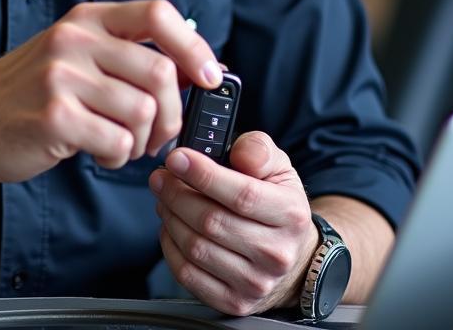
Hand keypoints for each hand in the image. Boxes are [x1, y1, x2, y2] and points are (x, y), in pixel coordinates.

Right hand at [0, 0, 221, 183]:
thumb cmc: (27, 93)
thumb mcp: (73, 54)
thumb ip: (125, 54)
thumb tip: (200, 68)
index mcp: (86, 19)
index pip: (158, 14)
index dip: (194, 46)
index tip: (209, 77)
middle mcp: (75, 39)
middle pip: (160, 72)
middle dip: (172, 114)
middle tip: (158, 134)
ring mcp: (62, 77)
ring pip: (143, 112)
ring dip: (142, 141)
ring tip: (118, 143)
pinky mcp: (54, 117)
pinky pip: (118, 143)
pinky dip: (118, 158)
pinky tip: (97, 153)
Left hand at [149, 132, 317, 316]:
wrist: (292, 256)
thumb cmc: (276, 203)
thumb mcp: (277, 166)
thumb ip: (259, 150)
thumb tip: (240, 154)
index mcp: (290, 215)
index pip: (241, 195)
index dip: (203, 175)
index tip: (176, 158)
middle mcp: (276, 253)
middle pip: (211, 221)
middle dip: (176, 193)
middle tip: (161, 177)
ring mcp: (255, 283)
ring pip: (196, 247)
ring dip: (170, 217)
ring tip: (164, 198)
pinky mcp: (234, 302)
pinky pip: (188, 274)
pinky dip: (170, 246)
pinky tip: (170, 226)